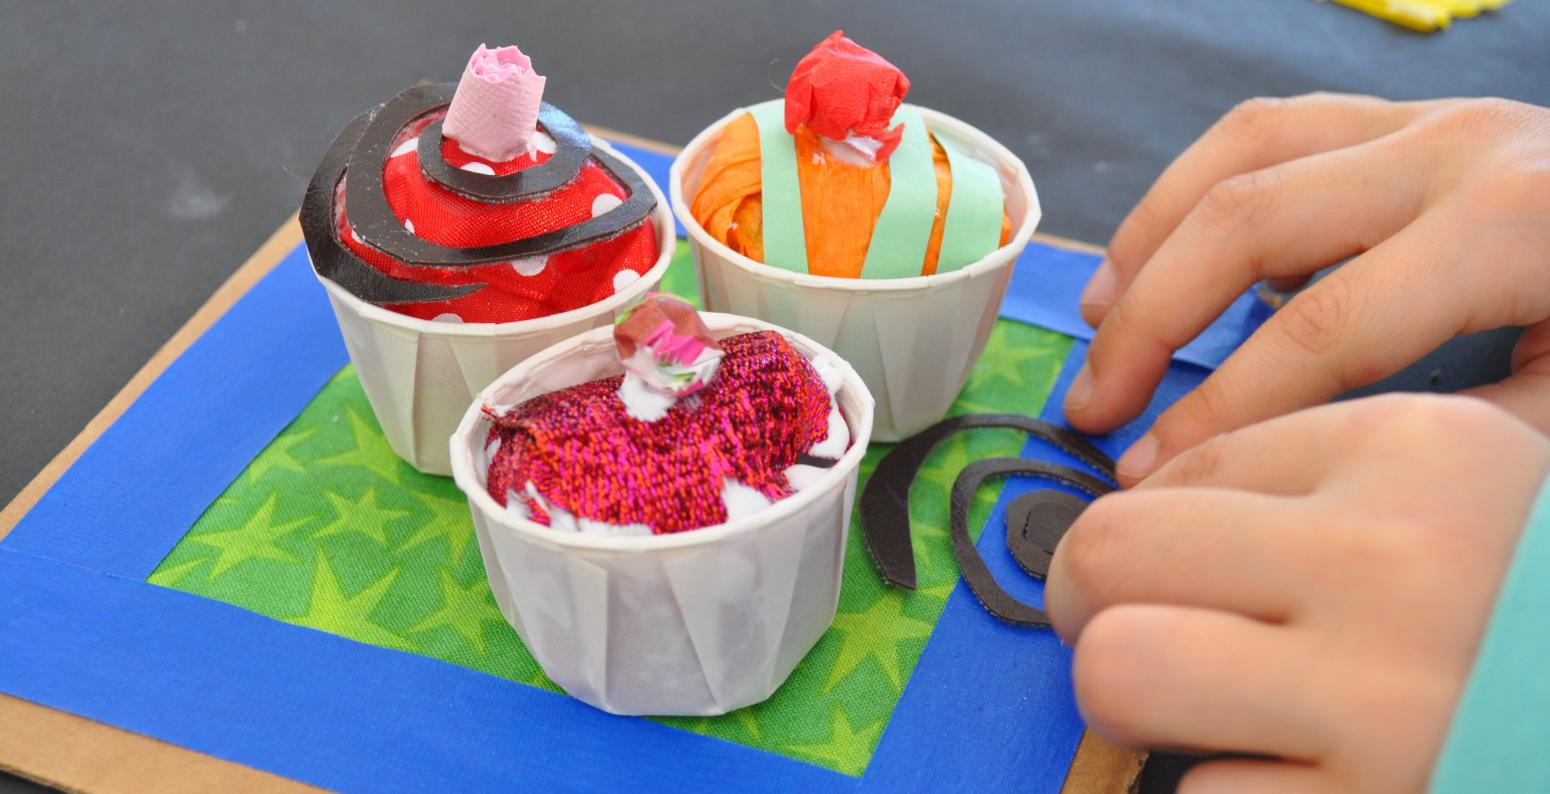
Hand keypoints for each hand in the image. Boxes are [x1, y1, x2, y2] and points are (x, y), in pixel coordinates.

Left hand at [1046, 395, 1549, 792]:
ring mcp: (1382, 702)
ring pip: (1121, 670)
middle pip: (1109, 552)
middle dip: (1087, 598)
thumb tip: (1129, 519)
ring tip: (1183, 708)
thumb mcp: (1462, 499)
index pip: (1182, 467)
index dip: (1153, 527)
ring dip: (1130, 698)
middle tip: (1119, 625)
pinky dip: (1217, 792)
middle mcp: (1394, 564)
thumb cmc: (1523, 608)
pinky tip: (1285, 779)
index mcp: (1416, 453)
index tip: (1176, 567)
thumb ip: (1313, 486)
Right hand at [1064, 93, 1549, 485]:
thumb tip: (1291, 478)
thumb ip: (1449, 442)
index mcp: (1514, 226)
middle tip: (1091, 409)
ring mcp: (1432, 117)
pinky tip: (1165, 258)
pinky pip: (1270, 131)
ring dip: (1150, 242)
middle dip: (1151, 323)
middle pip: (1250, 220)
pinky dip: (1194, 194)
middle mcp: (1459, 148)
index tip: (1145, 478)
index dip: (1218, 414)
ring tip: (1094, 323)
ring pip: (1241, 153)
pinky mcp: (1412, 114)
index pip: (1320, 331)